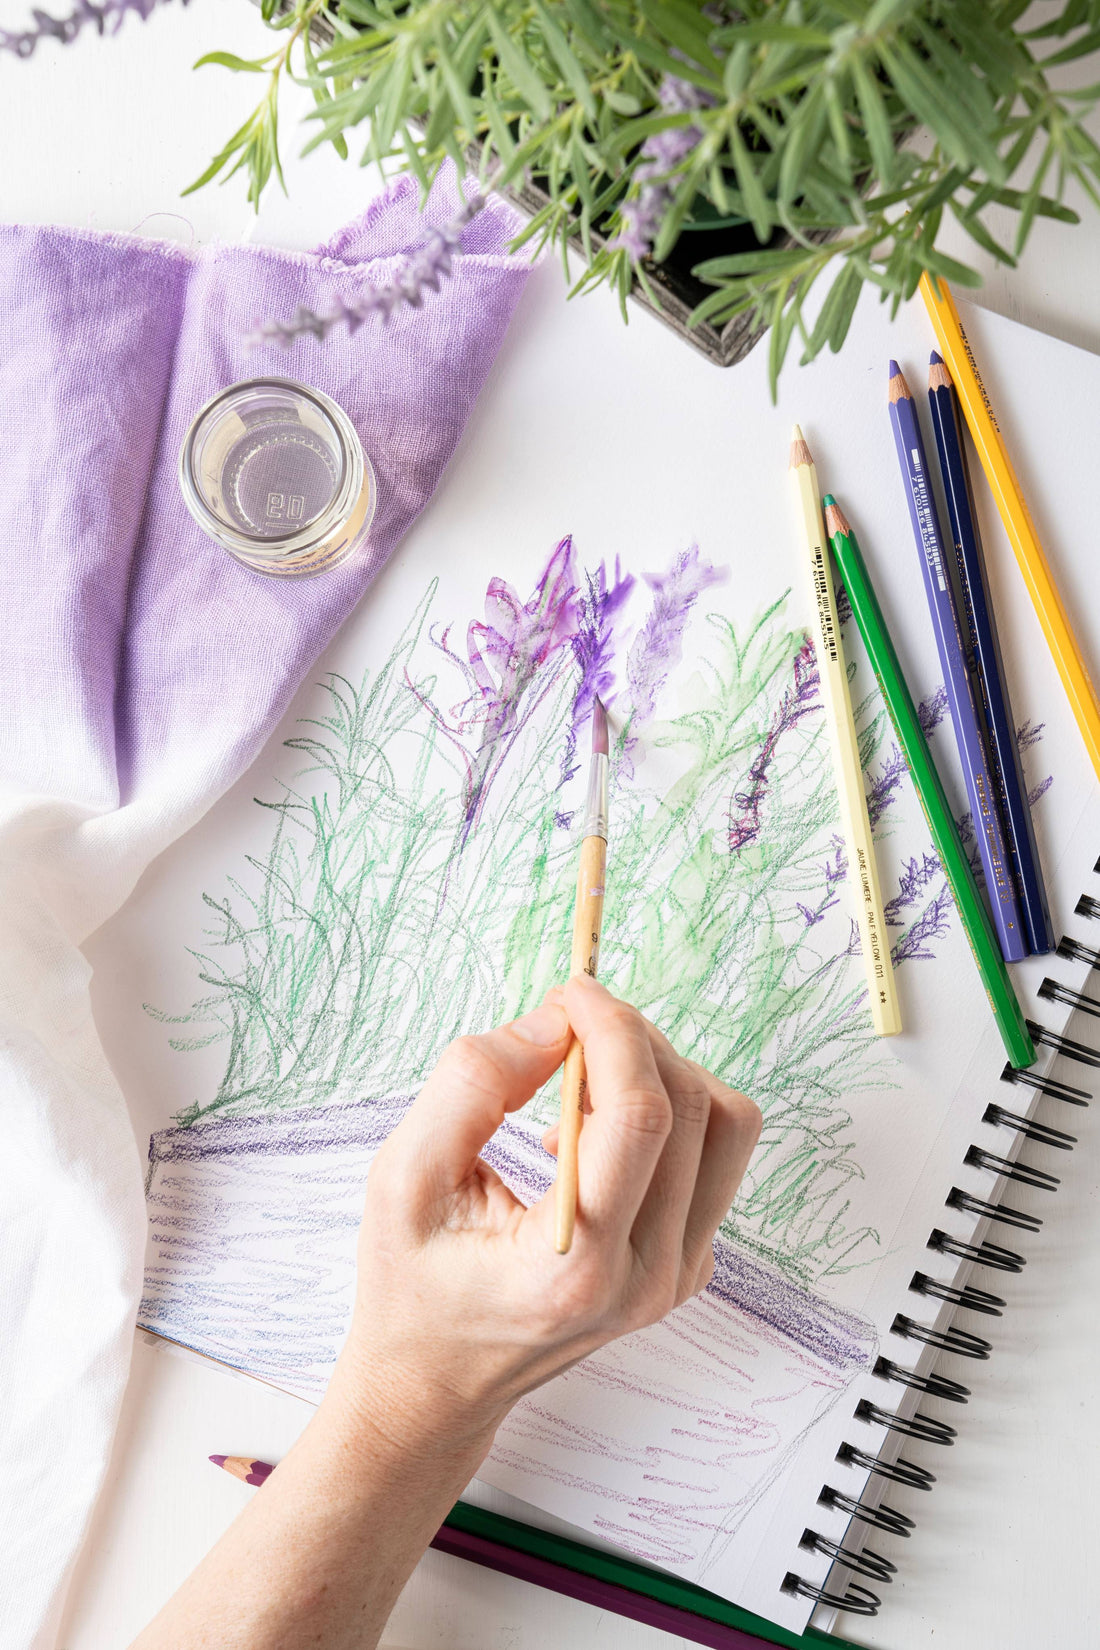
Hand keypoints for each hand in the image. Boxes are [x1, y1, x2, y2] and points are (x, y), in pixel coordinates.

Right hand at [327, 976, 760, 1462]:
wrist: (436, 1387)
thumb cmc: (411, 1285)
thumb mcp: (400, 1177)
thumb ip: (471, 1086)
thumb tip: (554, 1021)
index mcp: (576, 1266)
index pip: (640, 1116)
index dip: (613, 1030)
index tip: (571, 989)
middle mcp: (648, 1277)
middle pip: (691, 1107)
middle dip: (632, 1038)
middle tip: (566, 1020)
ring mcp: (678, 1277)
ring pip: (725, 1125)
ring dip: (659, 1071)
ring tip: (581, 1079)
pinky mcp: (687, 1266)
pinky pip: (713, 1157)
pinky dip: (664, 1114)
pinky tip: (591, 1132)